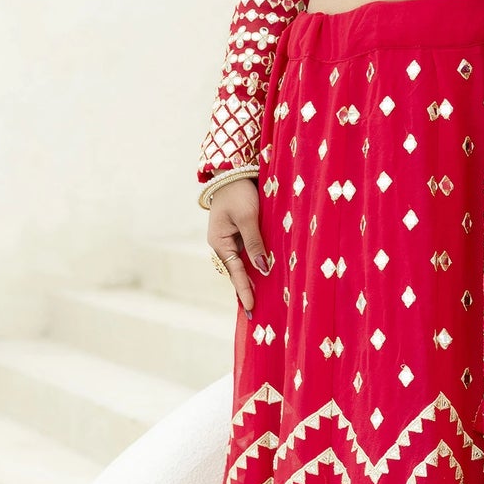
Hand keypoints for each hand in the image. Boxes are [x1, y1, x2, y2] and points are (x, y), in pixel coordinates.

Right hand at [207, 177, 271, 312]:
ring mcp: (230, 238)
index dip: (244, 291)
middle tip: (254, 314)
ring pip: (242, 263)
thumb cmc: (239, 191)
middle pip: (236, 272)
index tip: (250, 309)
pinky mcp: (239, 232)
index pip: (234, 272)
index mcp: (219, 242)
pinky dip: (255, 264)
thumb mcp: (248, 217)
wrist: (232, 170)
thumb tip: (262, 269)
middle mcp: (222, 244)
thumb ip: (255, 243)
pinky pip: (247, 252)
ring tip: (260, 300)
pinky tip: (263, 275)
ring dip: (251, 279)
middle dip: (245, 290)